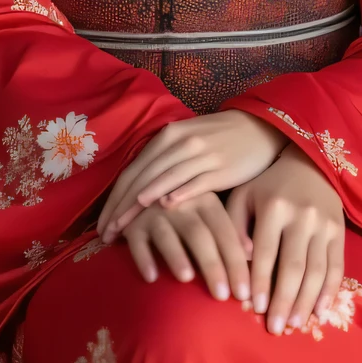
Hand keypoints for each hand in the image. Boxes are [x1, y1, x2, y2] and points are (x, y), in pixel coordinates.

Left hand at [96, 110, 287, 242]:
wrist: (259, 129)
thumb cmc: (218, 140)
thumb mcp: (186, 143)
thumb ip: (164, 162)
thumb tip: (136, 192)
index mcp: (167, 136)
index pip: (133, 170)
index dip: (115, 198)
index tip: (102, 224)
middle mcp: (179, 143)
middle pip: (142, 178)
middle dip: (121, 208)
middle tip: (105, 233)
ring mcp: (200, 155)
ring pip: (163, 180)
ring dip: (140, 205)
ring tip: (124, 228)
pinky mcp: (220, 167)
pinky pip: (195, 182)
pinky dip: (178, 193)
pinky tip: (164, 208)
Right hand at [121, 191, 253, 304]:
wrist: (145, 195)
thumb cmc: (188, 213)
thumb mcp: (211, 214)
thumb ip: (230, 233)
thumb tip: (254, 257)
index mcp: (205, 200)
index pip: (224, 231)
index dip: (236, 261)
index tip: (246, 292)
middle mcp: (180, 204)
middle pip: (199, 235)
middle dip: (212, 266)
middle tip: (223, 296)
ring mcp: (154, 213)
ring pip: (168, 235)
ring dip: (177, 256)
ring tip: (187, 278)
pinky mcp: (132, 225)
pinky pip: (137, 242)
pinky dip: (143, 258)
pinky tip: (151, 277)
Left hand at [225, 143, 345, 335]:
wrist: (309, 163)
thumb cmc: (267, 185)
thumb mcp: (244, 195)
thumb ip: (235, 226)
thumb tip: (241, 260)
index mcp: (275, 206)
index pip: (266, 252)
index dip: (261, 281)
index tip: (254, 308)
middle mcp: (303, 216)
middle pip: (294, 267)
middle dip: (284, 301)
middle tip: (275, 328)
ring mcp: (325, 225)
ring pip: (317, 271)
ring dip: (306, 302)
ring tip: (294, 325)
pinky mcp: (341, 232)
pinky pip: (337, 267)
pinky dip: (329, 292)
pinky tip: (320, 312)